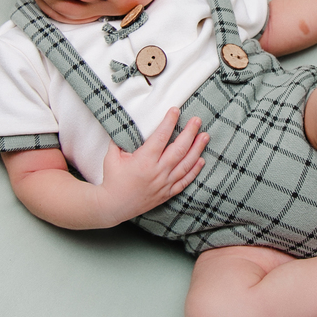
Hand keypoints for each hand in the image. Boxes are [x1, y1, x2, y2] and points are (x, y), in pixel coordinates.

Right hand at [94, 108, 207, 225]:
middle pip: (179, 149)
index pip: (161, 136)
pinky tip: (201, 160)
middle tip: (197, 120)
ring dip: (197, 149)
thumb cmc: (112, 180)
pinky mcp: (167, 193)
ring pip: (186, 164)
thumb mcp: (112, 156)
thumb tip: (128, 124)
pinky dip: (195, 170)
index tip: (175, 110)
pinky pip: (185, 181)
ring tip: (205, 136)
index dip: (169, 122)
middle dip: (190, 132)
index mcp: (144, 160)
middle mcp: (157, 172)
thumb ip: (120, 140)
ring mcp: (164, 184)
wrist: (114, 206)